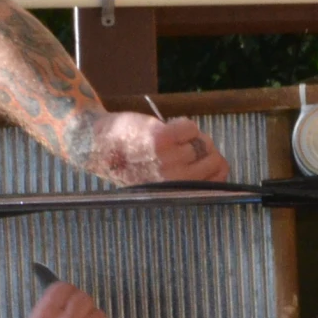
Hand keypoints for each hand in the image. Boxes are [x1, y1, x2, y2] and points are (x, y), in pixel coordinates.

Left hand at [88, 111, 229, 185]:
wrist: (99, 146)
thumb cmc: (130, 163)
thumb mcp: (159, 181)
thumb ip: (186, 178)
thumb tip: (218, 164)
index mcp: (176, 192)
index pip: (218, 180)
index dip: (216, 167)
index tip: (205, 160)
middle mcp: (175, 180)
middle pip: (214, 158)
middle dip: (204, 148)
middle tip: (184, 145)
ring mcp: (168, 159)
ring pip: (202, 142)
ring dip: (190, 136)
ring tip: (170, 139)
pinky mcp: (162, 138)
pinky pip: (191, 127)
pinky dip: (183, 124)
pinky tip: (167, 128)